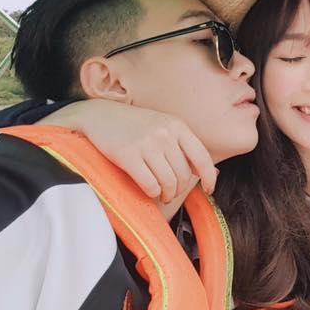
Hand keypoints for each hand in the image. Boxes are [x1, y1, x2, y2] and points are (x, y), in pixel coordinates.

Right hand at [39, 99, 214, 202]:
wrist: (99, 115)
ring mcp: (147, 144)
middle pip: (184, 175)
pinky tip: (149, 190)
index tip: (209, 189)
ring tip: (162, 194)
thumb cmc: (133, 125)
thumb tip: (206, 171)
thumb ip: (182, 144)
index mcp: (177, 126)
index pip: (203, 157)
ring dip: (167, 194)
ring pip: (168, 182)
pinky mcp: (128, 156)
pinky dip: (152, 193)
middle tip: (171, 192)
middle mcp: (165, 134)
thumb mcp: (162, 125)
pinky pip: (150, 185)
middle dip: (179, 189)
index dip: (210, 178)